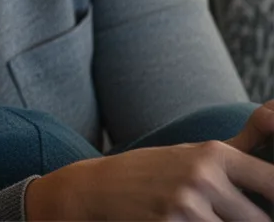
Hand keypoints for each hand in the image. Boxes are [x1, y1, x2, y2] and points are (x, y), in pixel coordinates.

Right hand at [25, 102, 273, 220]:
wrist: (100, 189)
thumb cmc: (156, 172)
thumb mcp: (197, 151)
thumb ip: (246, 142)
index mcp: (215, 155)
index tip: (269, 204)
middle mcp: (203, 178)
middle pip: (261, 221)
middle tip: (226, 212)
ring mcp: (186, 206)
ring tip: (203, 216)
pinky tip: (183, 221)